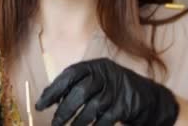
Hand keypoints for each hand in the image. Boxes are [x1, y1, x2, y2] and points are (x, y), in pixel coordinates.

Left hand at [35, 58, 178, 125]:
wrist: (146, 97)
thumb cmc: (113, 89)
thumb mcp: (96, 81)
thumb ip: (75, 86)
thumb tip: (49, 98)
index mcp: (95, 66)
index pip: (70, 74)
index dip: (54, 90)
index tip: (40, 105)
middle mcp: (106, 74)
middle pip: (80, 91)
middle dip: (64, 109)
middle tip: (54, 122)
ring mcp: (117, 90)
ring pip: (92, 107)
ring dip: (77, 122)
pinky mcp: (125, 106)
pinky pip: (105, 119)